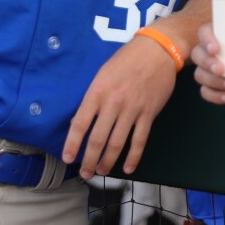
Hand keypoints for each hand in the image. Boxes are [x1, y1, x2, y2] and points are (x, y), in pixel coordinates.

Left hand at [61, 34, 178, 179]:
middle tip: (85, 173)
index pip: (80, 123)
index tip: (68, 158)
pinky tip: (128, 168)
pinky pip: (139, 140)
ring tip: (101, 172)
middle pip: (98, 139)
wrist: (157, 51)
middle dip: (89, 160)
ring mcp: (132, 110)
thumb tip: (80, 121)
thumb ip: (92, 97)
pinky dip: (133, 157)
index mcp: (98, 91)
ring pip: (117, 143)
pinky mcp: (149, 114)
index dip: (72, 144)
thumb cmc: (126, 60)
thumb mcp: (102, 74)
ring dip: (108, 162)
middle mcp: (113, 103)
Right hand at [190, 22, 224, 104]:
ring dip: (213, 82)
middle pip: (198, 55)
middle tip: (223, 70)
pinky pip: (206, 91)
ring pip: (200, 74)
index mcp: (218, 32)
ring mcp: (211, 68)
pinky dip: (214, 96)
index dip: (206, 40)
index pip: (204, 32)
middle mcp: (210, 49)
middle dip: (208, 63)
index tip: (216, 48)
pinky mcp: (216, 83)